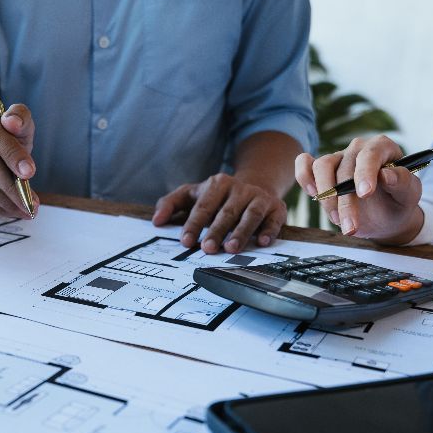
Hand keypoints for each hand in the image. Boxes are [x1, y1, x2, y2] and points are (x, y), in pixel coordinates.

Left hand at [152, 173, 286, 253]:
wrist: (256, 184)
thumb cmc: (217, 196)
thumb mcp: (193, 194)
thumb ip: (171, 203)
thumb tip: (156, 221)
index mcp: (217, 184)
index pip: (204, 205)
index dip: (194, 224)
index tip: (186, 241)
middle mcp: (240, 189)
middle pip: (227, 212)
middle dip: (217, 230)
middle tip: (207, 249)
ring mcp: (259, 198)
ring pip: (250, 215)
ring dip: (241, 232)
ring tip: (231, 248)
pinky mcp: (277, 208)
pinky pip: (274, 220)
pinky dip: (269, 230)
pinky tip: (262, 242)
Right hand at [295, 135, 423, 242]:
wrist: (386, 216)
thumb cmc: (399, 201)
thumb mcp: (410, 195)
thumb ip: (403, 182)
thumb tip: (386, 175)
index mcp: (382, 147)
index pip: (371, 154)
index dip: (365, 172)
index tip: (365, 194)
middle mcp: (358, 149)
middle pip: (345, 168)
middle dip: (346, 201)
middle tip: (351, 227)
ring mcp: (338, 158)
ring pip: (322, 166)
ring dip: (326, 196)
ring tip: (337, 220)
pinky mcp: (321, 171)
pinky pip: (305, 165)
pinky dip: (304, 177)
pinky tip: (312, 194)